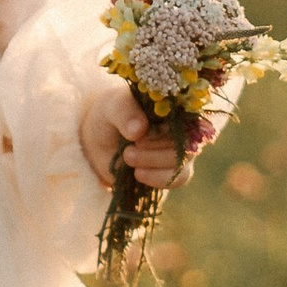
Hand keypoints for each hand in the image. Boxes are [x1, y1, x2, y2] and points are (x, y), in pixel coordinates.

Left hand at [80, 78, 193, 195]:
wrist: (100, 138)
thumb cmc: (111, 114)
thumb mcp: (113, 106)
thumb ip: (125, 112)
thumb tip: (140, 129)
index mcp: (176, 106)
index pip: (186, 118)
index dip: (166, 130)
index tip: (140, 134)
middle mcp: (184, 128)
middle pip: (186, 145)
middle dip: (155, 151)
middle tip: (128, 150)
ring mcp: (180, 151)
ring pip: (182, 164)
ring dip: (154, 164)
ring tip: (127, 157)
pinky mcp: (172, 171)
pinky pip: (177, 179)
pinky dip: (157, 179)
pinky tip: (137, 173)